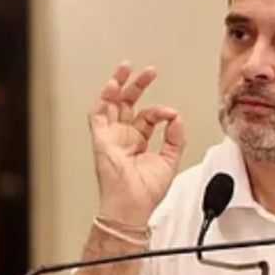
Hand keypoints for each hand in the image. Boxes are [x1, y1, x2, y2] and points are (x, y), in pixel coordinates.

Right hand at [89, 61, 184, 225]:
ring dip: (118, 84)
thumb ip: (175, 138)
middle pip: (128, 104)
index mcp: (137, 142)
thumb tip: (176, 117)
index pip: (147, 117)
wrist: (132, 206)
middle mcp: (123, 137)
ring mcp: (111, 137)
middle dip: (137, 86)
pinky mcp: (101, 139)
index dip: (160, 111)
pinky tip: (112, 86)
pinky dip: (103, 99)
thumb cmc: (145, 193)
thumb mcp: (169, 161)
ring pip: (111, 104)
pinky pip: (98, 115)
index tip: (170, 114)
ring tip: (126, 68)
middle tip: (148, 72)